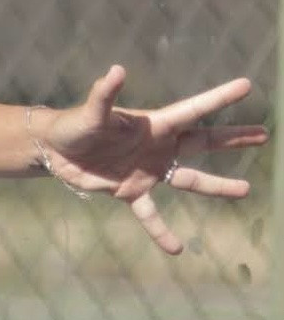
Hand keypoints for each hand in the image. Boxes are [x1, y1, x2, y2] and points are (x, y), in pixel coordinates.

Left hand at [34, 66, 267, 255]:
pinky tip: (177, 249)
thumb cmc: (75, 124)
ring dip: (216, 187)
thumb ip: (104, 95)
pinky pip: (151, 214)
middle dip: (233, 139)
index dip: (219, 98)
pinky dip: (161, 231)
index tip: (247, 86)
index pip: (193, 110)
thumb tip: (116, 71)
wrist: (56, 150)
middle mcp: (158, 146)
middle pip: (203, 142)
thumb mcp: (91, 112)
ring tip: (245, 191)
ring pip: (189, 179)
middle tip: (264, 134)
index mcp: (154, 123)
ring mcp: (148, 170)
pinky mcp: (130, 192)